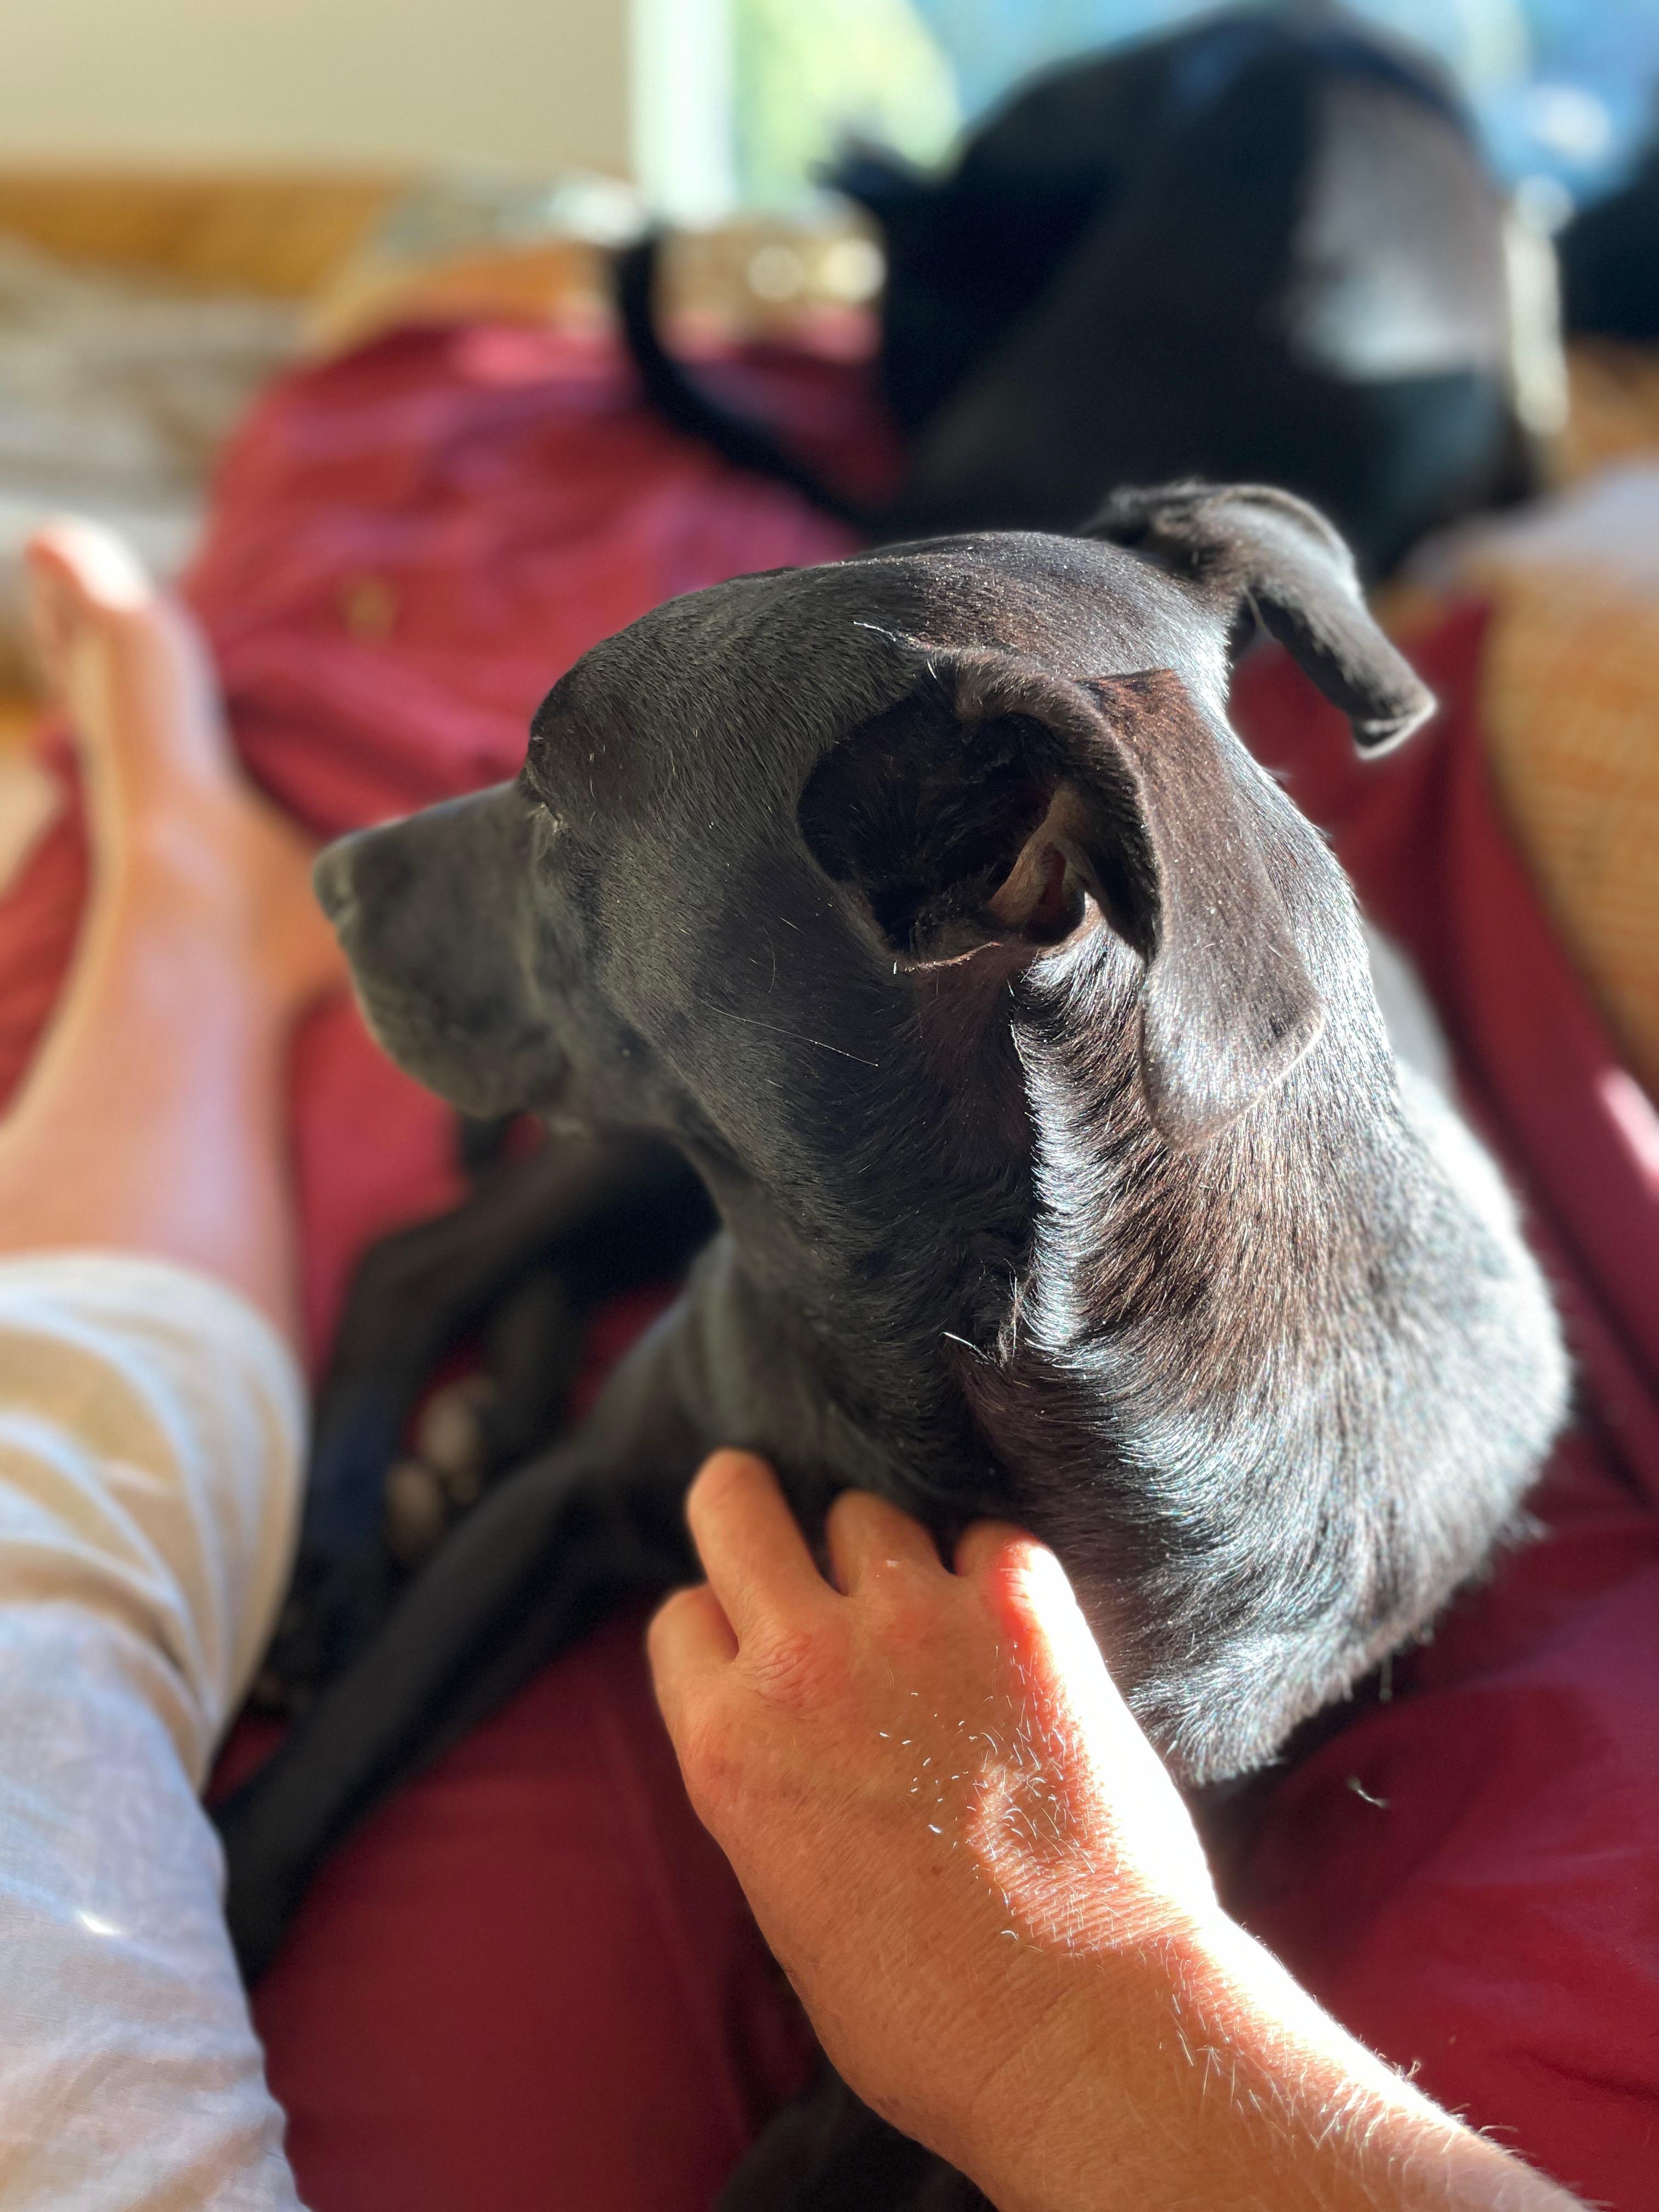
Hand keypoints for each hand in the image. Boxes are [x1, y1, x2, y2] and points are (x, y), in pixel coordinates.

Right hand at [646, 1452, 1218, 2178]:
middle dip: (756, 1503)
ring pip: (868, 1514)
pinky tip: (1024, 1644)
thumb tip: (797, 1734)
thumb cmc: (934, 2016)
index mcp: (727, 1745)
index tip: (757, 1641)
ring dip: (893, 1561)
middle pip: (736, 1498)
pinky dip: (1001, 1578)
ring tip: (941, 1633)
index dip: (722, 1623)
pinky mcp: (1020, 1606)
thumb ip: (772, 1786)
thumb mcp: (788, 1902)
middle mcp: (801, 1662)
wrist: (1080, 2034)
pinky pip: (989, 1537)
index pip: (682, 1612)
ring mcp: (912, 1622)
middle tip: (798, 1536)